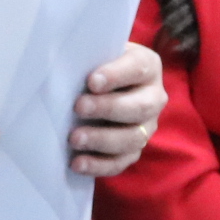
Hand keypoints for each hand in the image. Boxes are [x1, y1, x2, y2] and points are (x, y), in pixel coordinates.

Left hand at [70, 44, 165, 178]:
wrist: (99, 88)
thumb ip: (88, 57)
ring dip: (102, 140)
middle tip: (79, 107)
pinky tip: (77, 162)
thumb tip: (65, 66)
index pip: (137, 68)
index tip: (91, 81)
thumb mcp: (96, 54)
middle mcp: (154, 98)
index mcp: (148, 66)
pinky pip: (120, 162)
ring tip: (75, 138)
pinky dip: (99, 165)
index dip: (116, 75)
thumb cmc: (96, 66)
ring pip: (133, 138)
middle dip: (108, 108)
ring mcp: (146, 127)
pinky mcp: (133, 151)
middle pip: (139, 107)